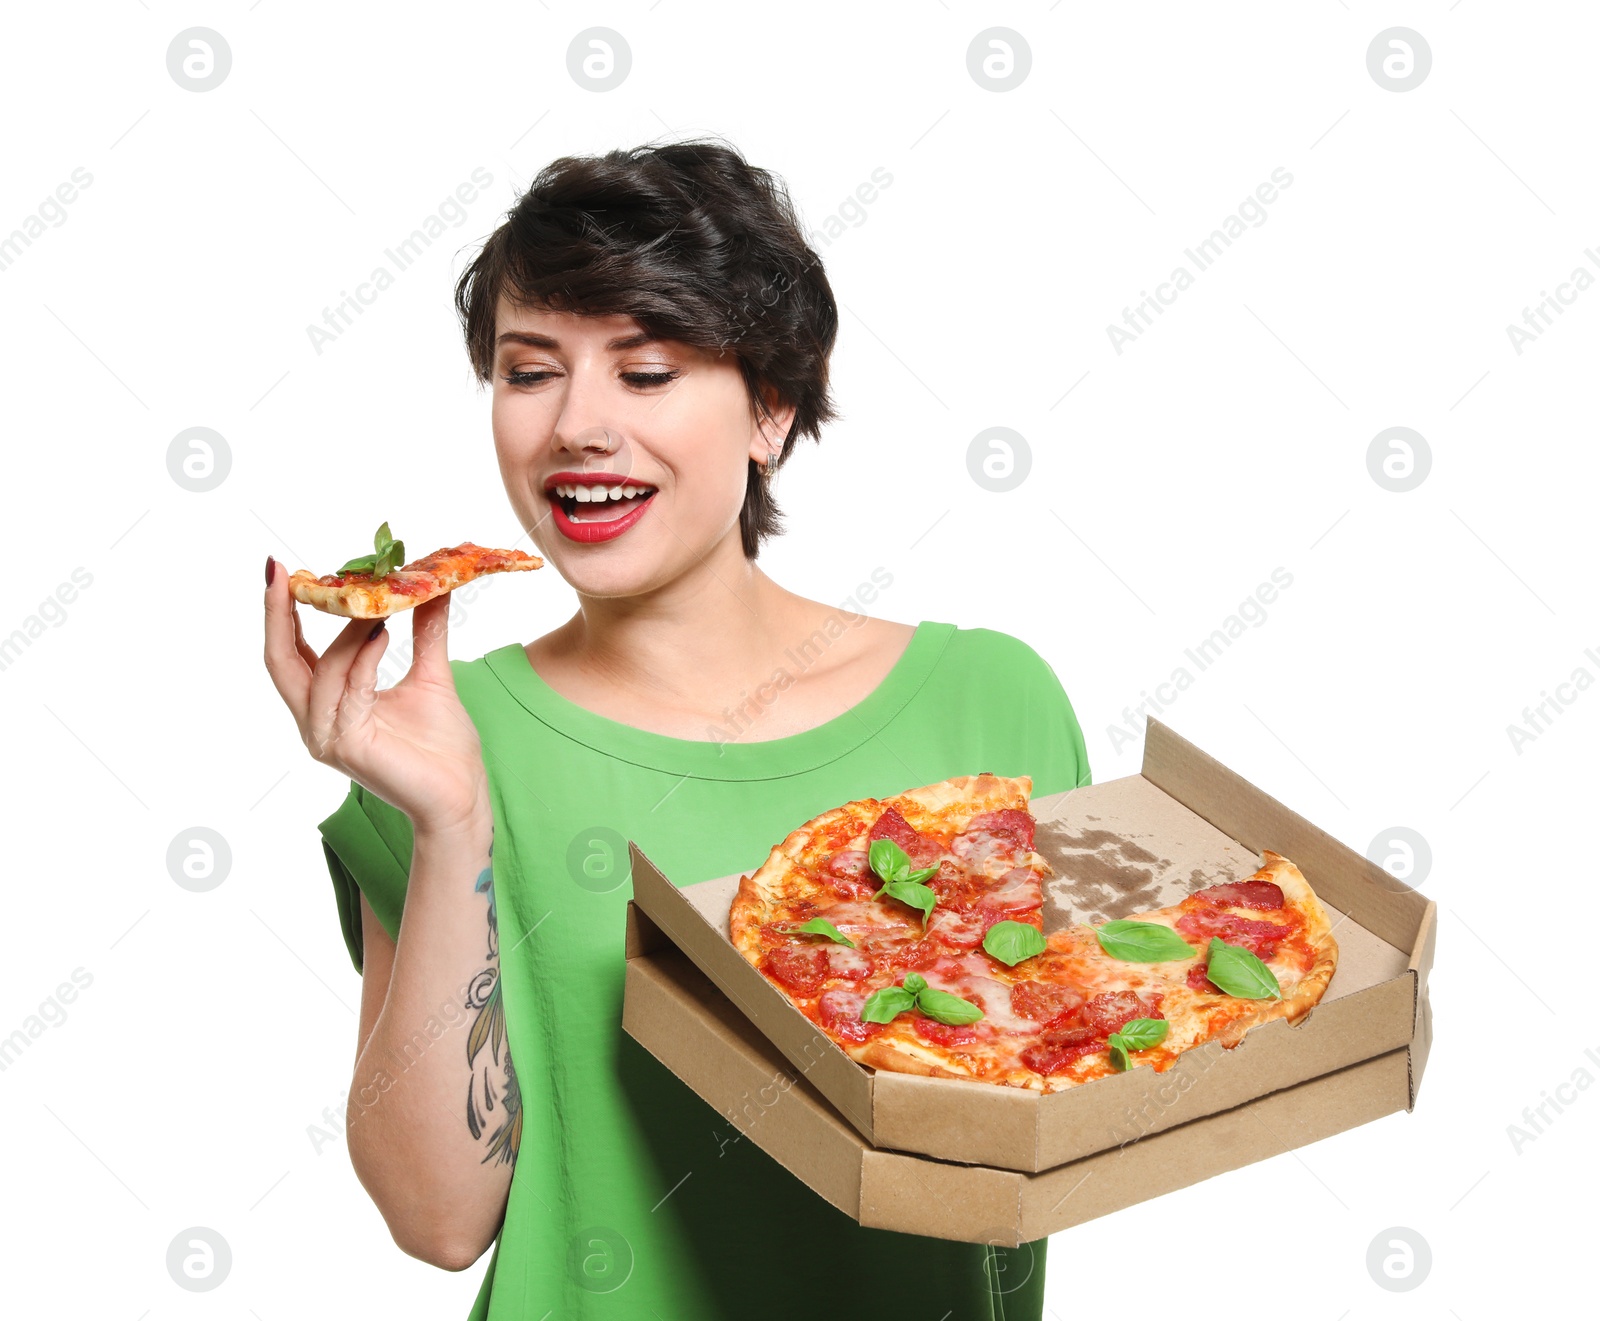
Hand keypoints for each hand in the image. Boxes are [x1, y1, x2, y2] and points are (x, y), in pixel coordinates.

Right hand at [263, 558, 489, 834]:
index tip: (283, 569)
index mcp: (328, 705)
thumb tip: (430, 586)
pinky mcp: (348, 746)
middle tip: (283, 571)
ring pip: (320, 672)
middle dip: (279, 614)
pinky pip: (349, 691)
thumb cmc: (442, 747)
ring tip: (373, 601)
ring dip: (345, 631)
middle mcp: (317, 722)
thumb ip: (424, 632)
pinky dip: (363, 657)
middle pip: (280, 661)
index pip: (292, 652)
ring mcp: (327, 737)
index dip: (283, 612)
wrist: (460, 795)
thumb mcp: (430, 677)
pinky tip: (381, 630)